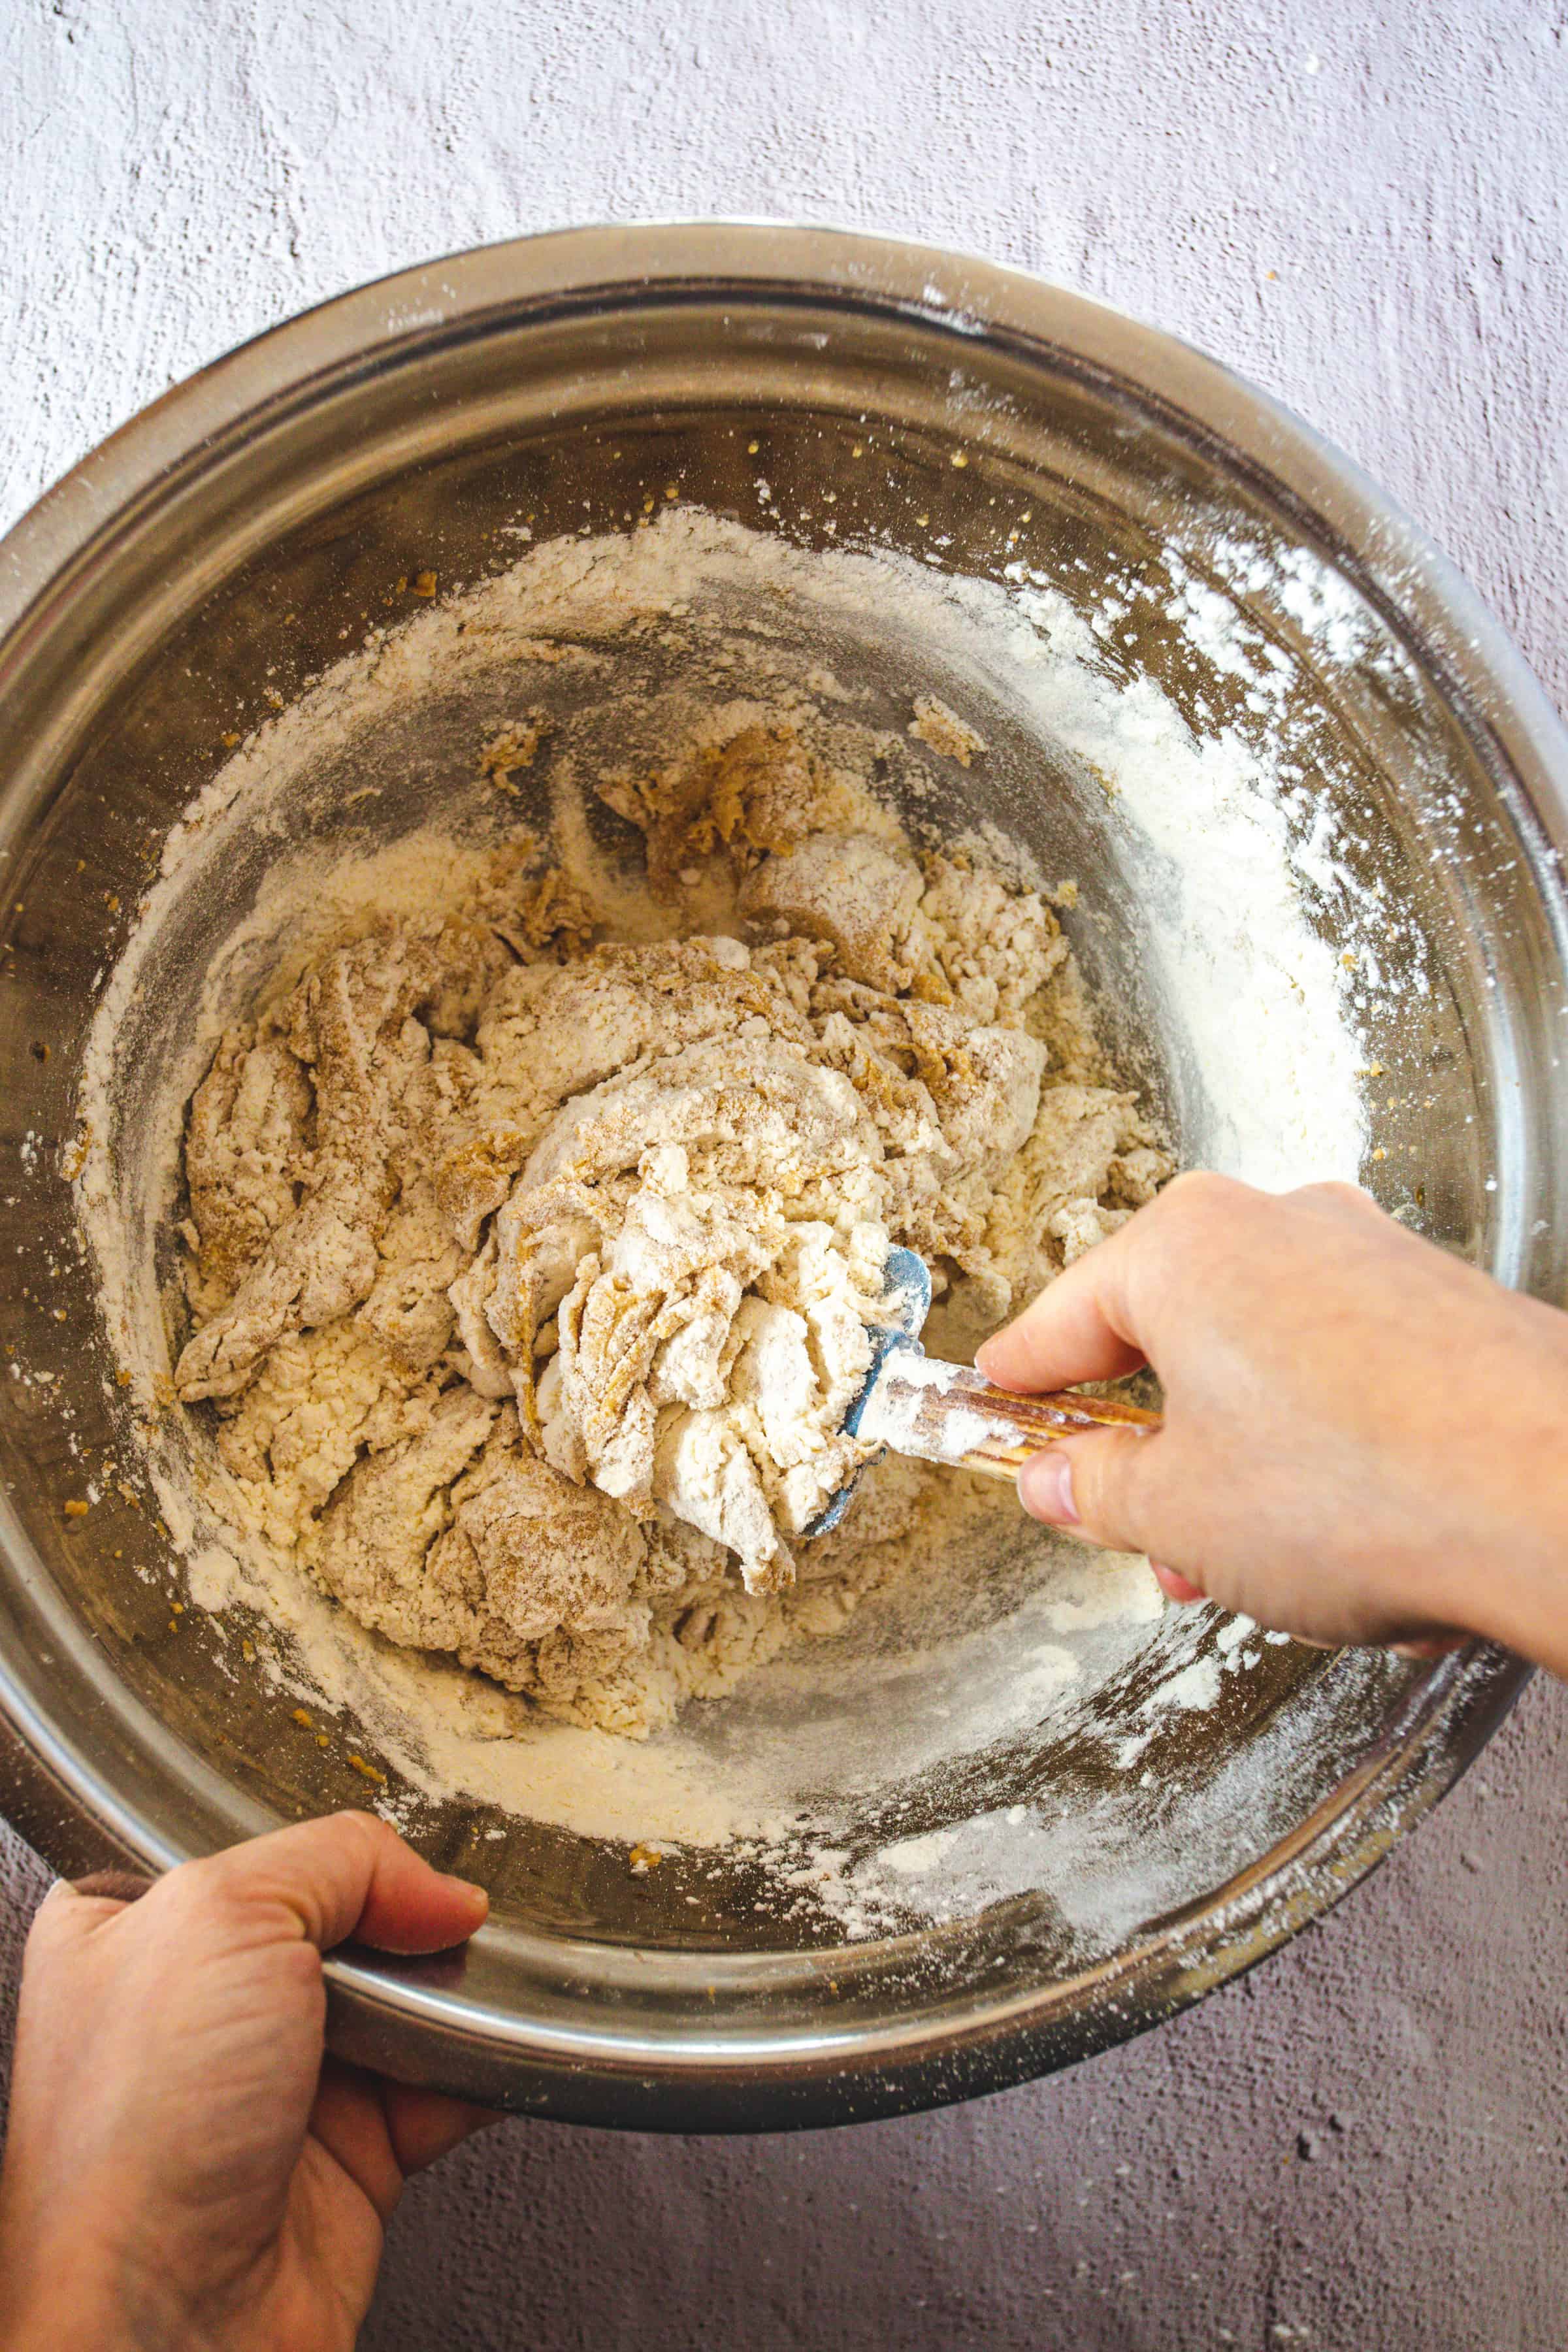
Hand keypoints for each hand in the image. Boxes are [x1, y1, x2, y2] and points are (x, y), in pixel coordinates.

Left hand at [0, 1812, 493, 2351]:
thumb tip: (435, 1888)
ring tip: (468, 1985)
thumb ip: (341, 1861)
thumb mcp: (222, 1914)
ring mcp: (276, 2080)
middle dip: (403, 1915)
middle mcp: (200, 2001)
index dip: (327, 1840)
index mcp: (131, 1923)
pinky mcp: (348, 2153)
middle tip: (433, 1919)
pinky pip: (445, 2082)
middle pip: (344, 1914)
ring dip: (452, 1989)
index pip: (257, 1838)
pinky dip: (484, 2063)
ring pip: (404, 1995)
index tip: (386, 1843)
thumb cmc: (129, 2139)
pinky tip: (498, 2043)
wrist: (163, 2326)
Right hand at [977, 1173, 1567, 1672]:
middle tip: (1124, 1520)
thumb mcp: (1178, 1513)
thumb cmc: (1370, 1486)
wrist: (1559, 1499)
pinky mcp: (1446, 1307)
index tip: (993, 1404)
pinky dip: (1314, 1441)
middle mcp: (1281, 1225)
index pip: (1063, 1317)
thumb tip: (1061, 1480)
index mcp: (1186, 1246)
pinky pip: (1341, 1370)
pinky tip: (1327, 1527)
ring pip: (1261, 1360)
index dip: (1019, 1382)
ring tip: (1238, 1557)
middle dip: (1147, 1445)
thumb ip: (1096, 1490)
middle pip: (1170, 1335)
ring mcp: (1373, 1259)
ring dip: (1233, 1457)